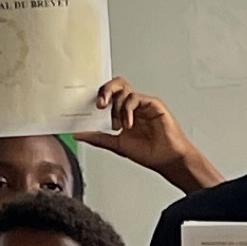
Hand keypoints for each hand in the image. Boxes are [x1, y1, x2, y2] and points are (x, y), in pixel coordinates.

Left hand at [88, 77, 204, 186]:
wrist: (167, 160)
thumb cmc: (150, 153)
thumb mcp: (117, 145)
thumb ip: (98, 138)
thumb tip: (78, 134)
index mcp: (123, 113)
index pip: (108, 96)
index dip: (97, 97)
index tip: (86, 106)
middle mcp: (132, 106)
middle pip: (115, 85)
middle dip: (104, 91)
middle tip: (99, 104)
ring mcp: (143, 104)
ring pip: (124, 89)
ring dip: (116, 105)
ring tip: (117, 124)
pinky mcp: (153, 104)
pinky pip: (136, 98)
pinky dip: (128, 110)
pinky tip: (128, 124)